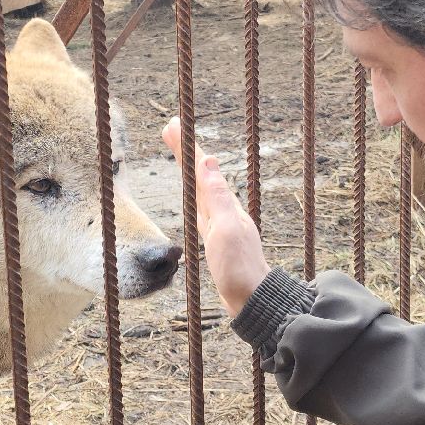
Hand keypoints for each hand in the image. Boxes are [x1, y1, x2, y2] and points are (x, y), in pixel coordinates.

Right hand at [161, 116, 271, 316]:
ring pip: (202, 189)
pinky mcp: (219, 240)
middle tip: (171, 128)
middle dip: (187, 151)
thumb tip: (209, 162)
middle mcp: (224, 211)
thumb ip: (218, 198)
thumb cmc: (239, 269)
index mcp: (225, 206)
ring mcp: (222, 225)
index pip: (202, 169)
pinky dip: (196, 194)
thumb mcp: (226, 230)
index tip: (174, 124)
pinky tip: (198, 197)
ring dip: (190, 170)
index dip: (188, 147)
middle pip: (201, 174)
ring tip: (181, 153)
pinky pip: (203, 208)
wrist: (252, 300)